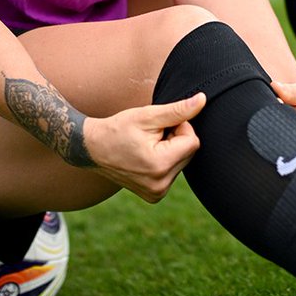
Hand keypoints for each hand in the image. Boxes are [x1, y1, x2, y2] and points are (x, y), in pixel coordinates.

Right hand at [82, 93, 205, 202]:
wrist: (92, 149)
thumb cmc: (118, 129)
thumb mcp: (148, 116)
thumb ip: (178, 110)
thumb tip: (203, 100)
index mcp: (160, 166)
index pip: (192, 141)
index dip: (180, 127)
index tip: (160, 125)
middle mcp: (160, 186)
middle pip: (189, 152)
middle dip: (176, 139)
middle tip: (152, 135)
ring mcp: (157, 193)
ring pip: (183, 161)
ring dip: (170, 149)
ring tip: (147, 146)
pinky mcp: (154, 195)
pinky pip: (173, 172)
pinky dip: (165, 161)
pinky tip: (146, 156)